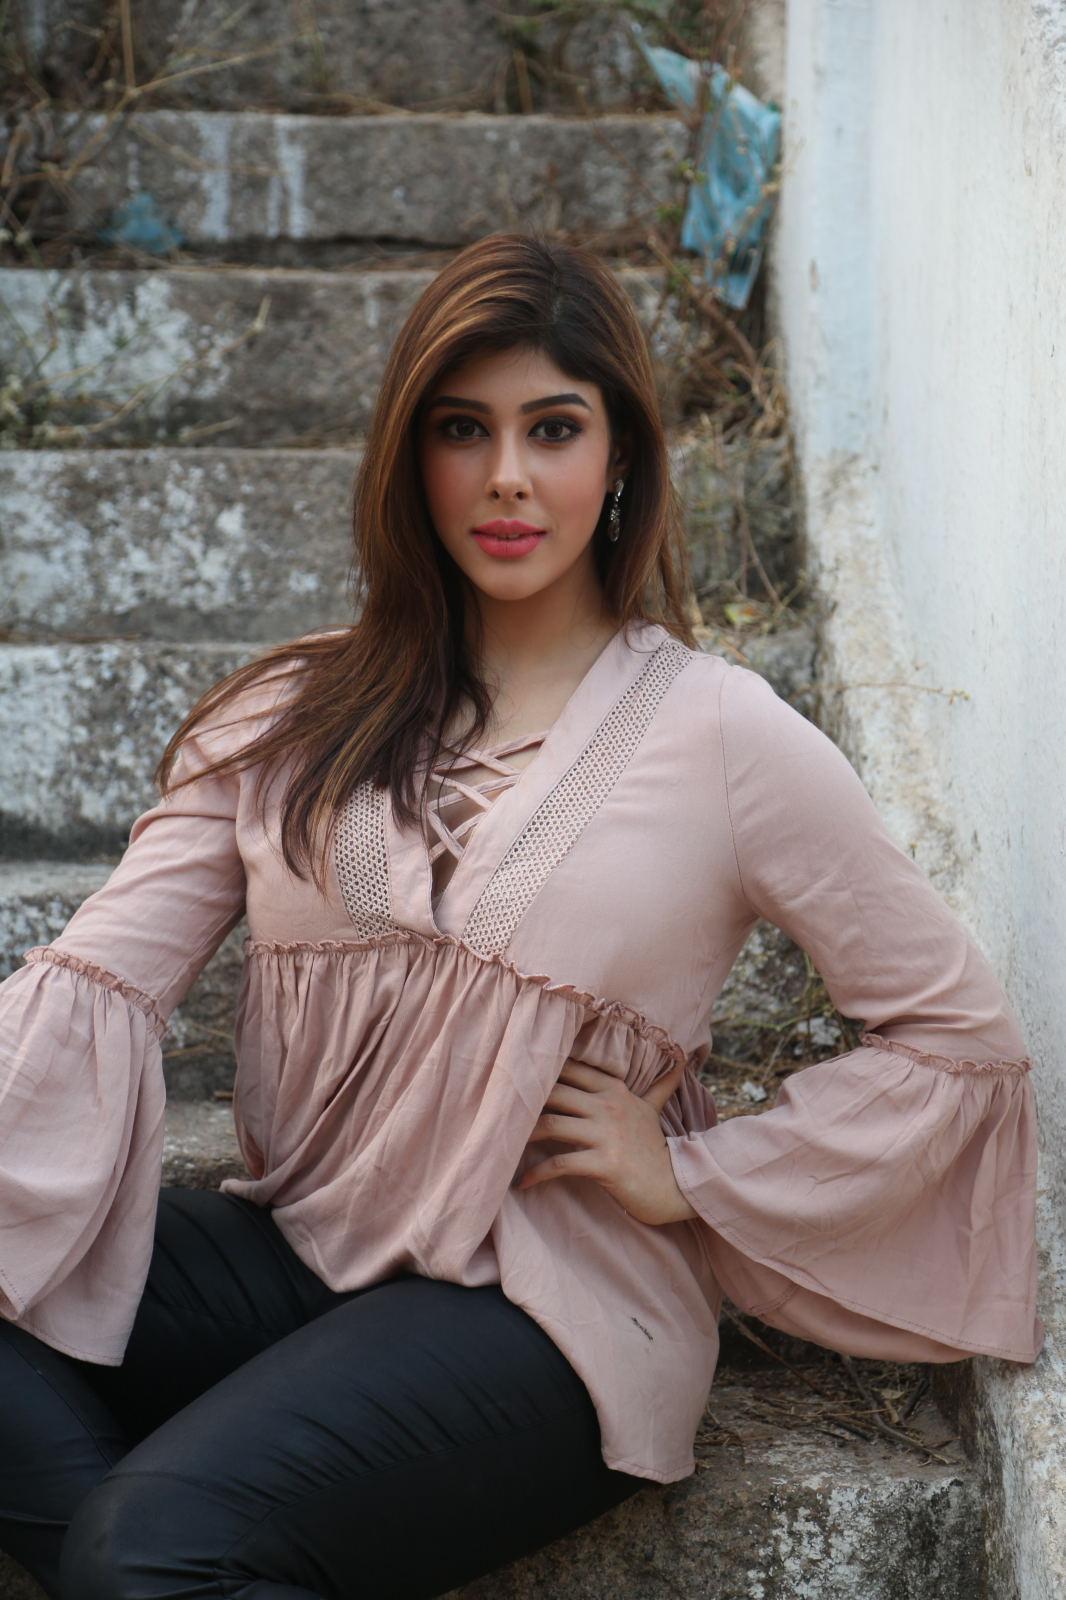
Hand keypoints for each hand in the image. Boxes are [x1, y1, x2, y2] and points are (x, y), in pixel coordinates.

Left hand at [515, 1056, 698, 1225]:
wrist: (677, 1185)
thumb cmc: (656, 1147)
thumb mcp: (654, 1110)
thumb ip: (658, 1085)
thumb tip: (680, 1059)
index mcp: (614, 1089)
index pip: (569, 1069)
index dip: (540, 1071)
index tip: (513, 1082)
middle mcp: (608, 1105)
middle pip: (553, 1091)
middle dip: (523, 1101)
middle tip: (499, 1113)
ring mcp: (607, 1133)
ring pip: (551, 1123)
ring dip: (522, 1135)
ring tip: (504, 1146)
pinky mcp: (605, 1163)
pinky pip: (560, 1163)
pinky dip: (536, 1173)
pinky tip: (522, 1182)